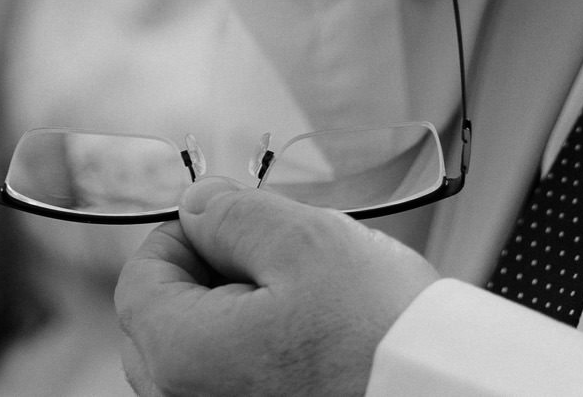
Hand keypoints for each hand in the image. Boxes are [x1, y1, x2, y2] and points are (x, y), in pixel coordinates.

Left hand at [115, 179, 438, 396]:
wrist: (443, 394)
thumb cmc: (380, 336)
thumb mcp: (304, 242)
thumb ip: (233, 215)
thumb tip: (199, 205)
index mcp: (182, 356)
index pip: (139, 279)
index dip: (183, 234)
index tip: (231, 220)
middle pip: (163, 322)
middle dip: (208, 276)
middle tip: (275, 256)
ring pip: (202, 355)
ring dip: (239, 315)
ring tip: (306, 299)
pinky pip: (237, 382)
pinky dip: (261, 354)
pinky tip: (315, 339)